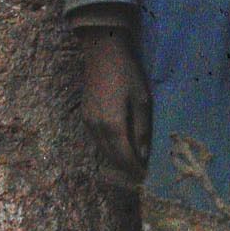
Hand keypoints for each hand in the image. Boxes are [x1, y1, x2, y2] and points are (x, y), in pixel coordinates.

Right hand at [79, 25, 150, 184]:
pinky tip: (117, 148)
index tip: (144, 177)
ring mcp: (88, 122)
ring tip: (130, 165)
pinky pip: (96, 140)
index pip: (124, 156)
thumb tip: (143, 155)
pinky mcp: (85, 116)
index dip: (134, 169)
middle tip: (138, 175)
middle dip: (125, 168)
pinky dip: (107, 148)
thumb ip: (142, 129)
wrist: (103, 53)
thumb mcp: (142, 101)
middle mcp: (97, 128)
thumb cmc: (127, 74)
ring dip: (115, 159)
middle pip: (111, 156)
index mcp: (113, 125)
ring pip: (102, 149)